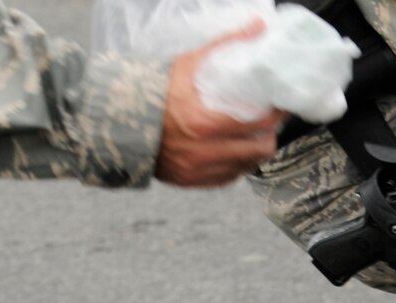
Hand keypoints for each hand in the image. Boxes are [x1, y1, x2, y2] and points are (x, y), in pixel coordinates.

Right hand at [155, 22, 286, 187]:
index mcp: (203, 122)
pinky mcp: (193, 182)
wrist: (114, 119)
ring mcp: (198, 170)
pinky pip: (229, 177)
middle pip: (260, 149)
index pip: (260, 124)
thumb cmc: (151, 90)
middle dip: (268, 135)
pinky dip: (235, 164)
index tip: (281, 106)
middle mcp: (203, 151)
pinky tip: (231, 149)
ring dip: (253, 151)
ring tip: (251, 135)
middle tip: (268, 122)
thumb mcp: (187, 65)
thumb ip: (224, 46)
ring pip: (247, 165)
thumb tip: (258, 27)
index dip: (277, 115)